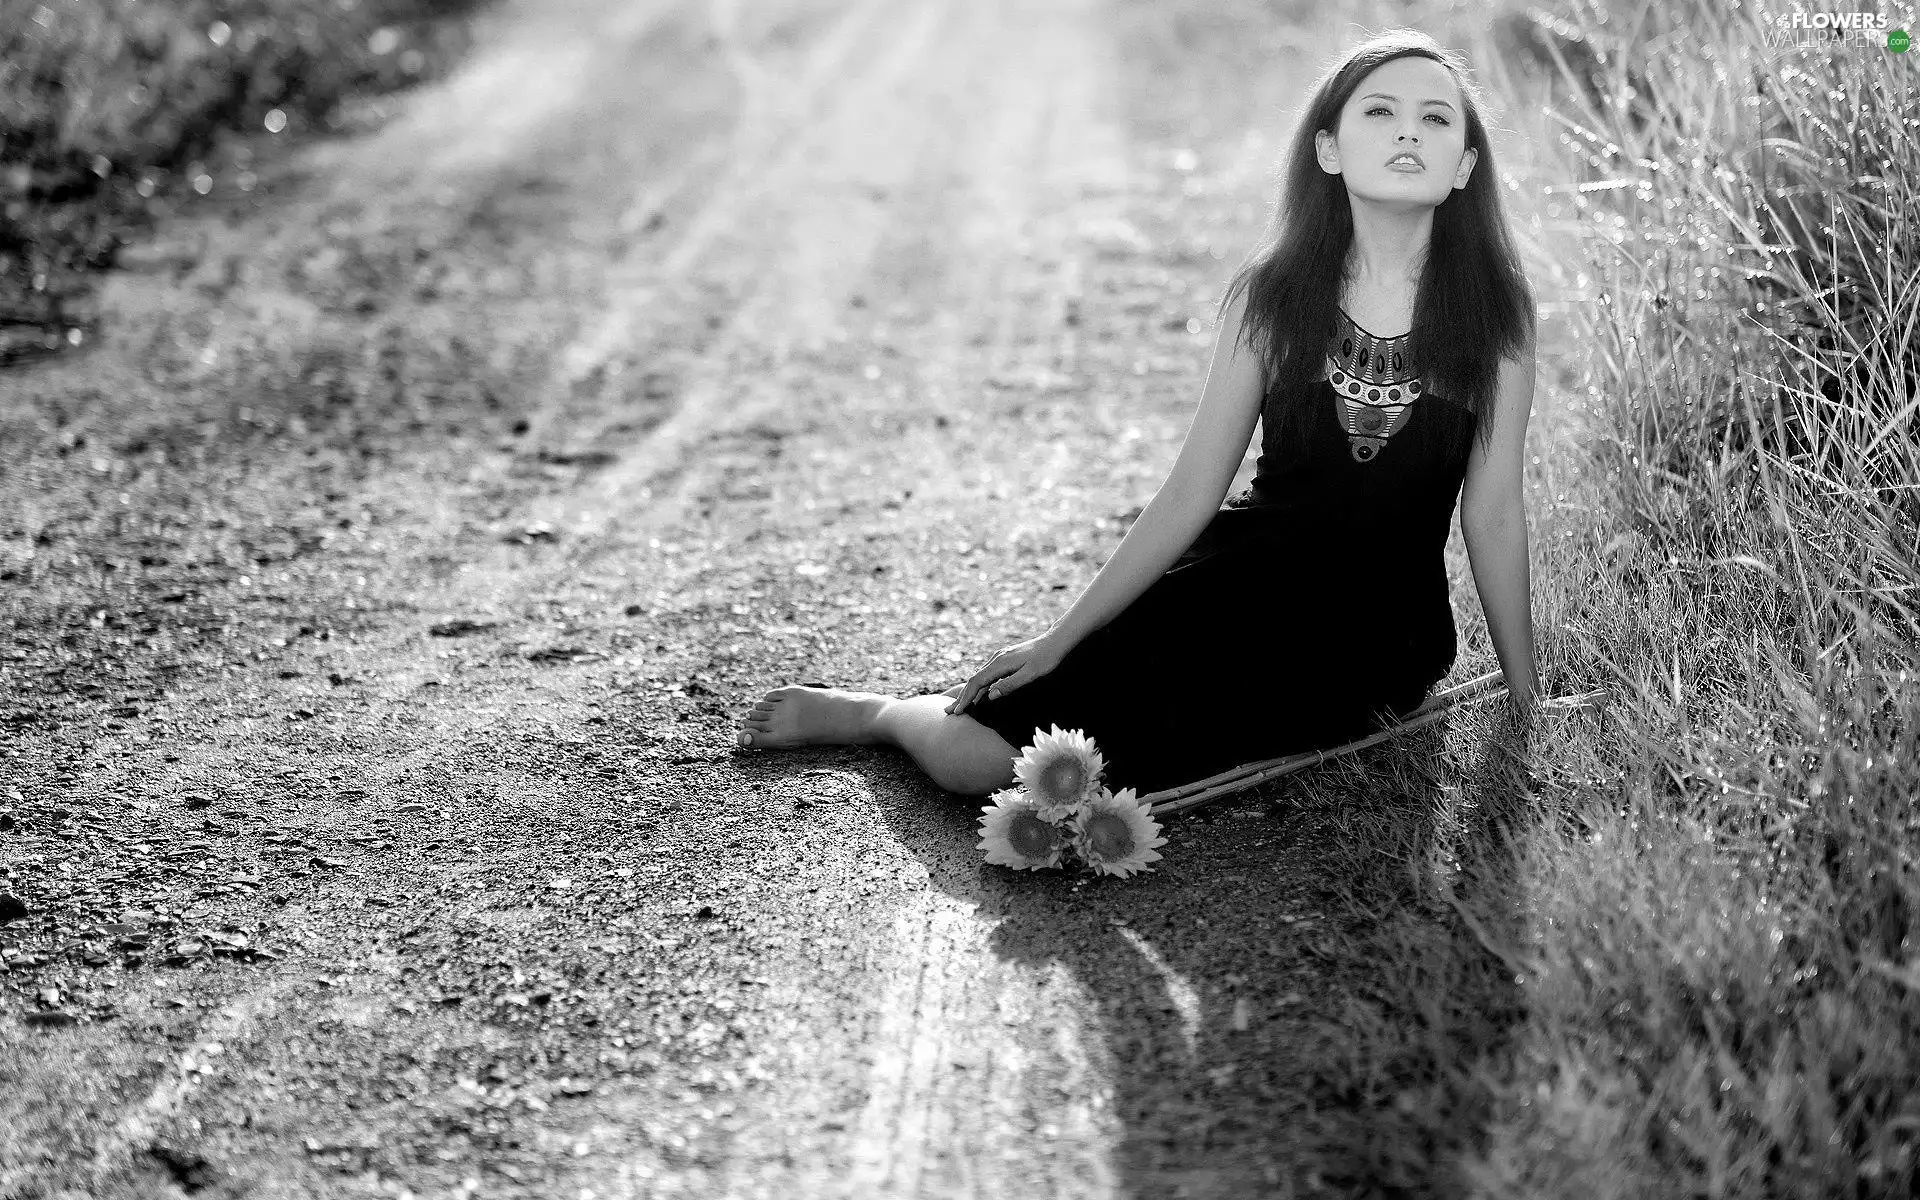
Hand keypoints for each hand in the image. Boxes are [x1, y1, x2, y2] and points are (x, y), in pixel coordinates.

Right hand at [946, 632, 1069, 714]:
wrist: (1055, 642)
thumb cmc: (1046, 659)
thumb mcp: (1030, 674)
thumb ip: (1010, 684)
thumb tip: (991, 696)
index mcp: (1000, 663)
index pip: (977, 682)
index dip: (966, 698)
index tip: (958, 711)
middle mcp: (996, 659)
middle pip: (974, 680)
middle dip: (961, 697)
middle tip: (949, 712)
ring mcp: (999, 658)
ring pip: (979, 677)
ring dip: (969, 692)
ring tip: (960, 706)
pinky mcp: (1004, 659)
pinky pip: (987, 675)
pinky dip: (979, 686)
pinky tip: (978, 695)